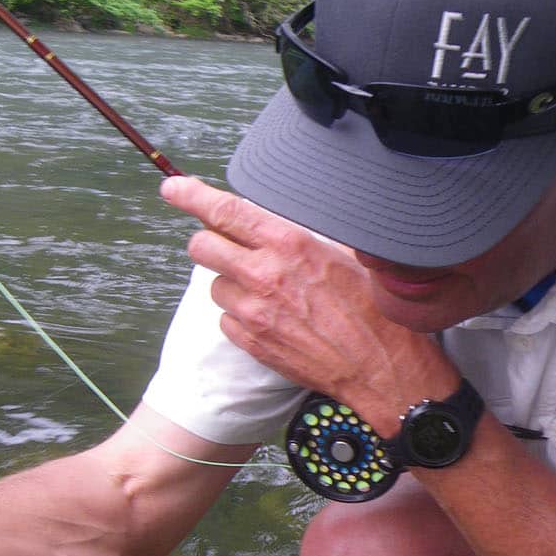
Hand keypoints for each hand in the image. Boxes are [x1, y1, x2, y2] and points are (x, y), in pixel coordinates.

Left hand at [159, 175, 450, 429]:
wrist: (381, 367)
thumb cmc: (373, 308)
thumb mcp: (344, 254)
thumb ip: (299, 238)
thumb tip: (273, 223)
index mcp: (288, 244)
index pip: (226, 211)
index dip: (192, 196)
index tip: (173, 188)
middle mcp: (264, 275)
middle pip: (202, 246)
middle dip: (208, 241)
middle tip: (224, 244)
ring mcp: (253, 312)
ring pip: (215, 285)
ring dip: (232, 283)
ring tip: (269, 291)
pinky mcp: (250, 341)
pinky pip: (226, 319)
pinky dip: (241, 315)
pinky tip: (272, 318)